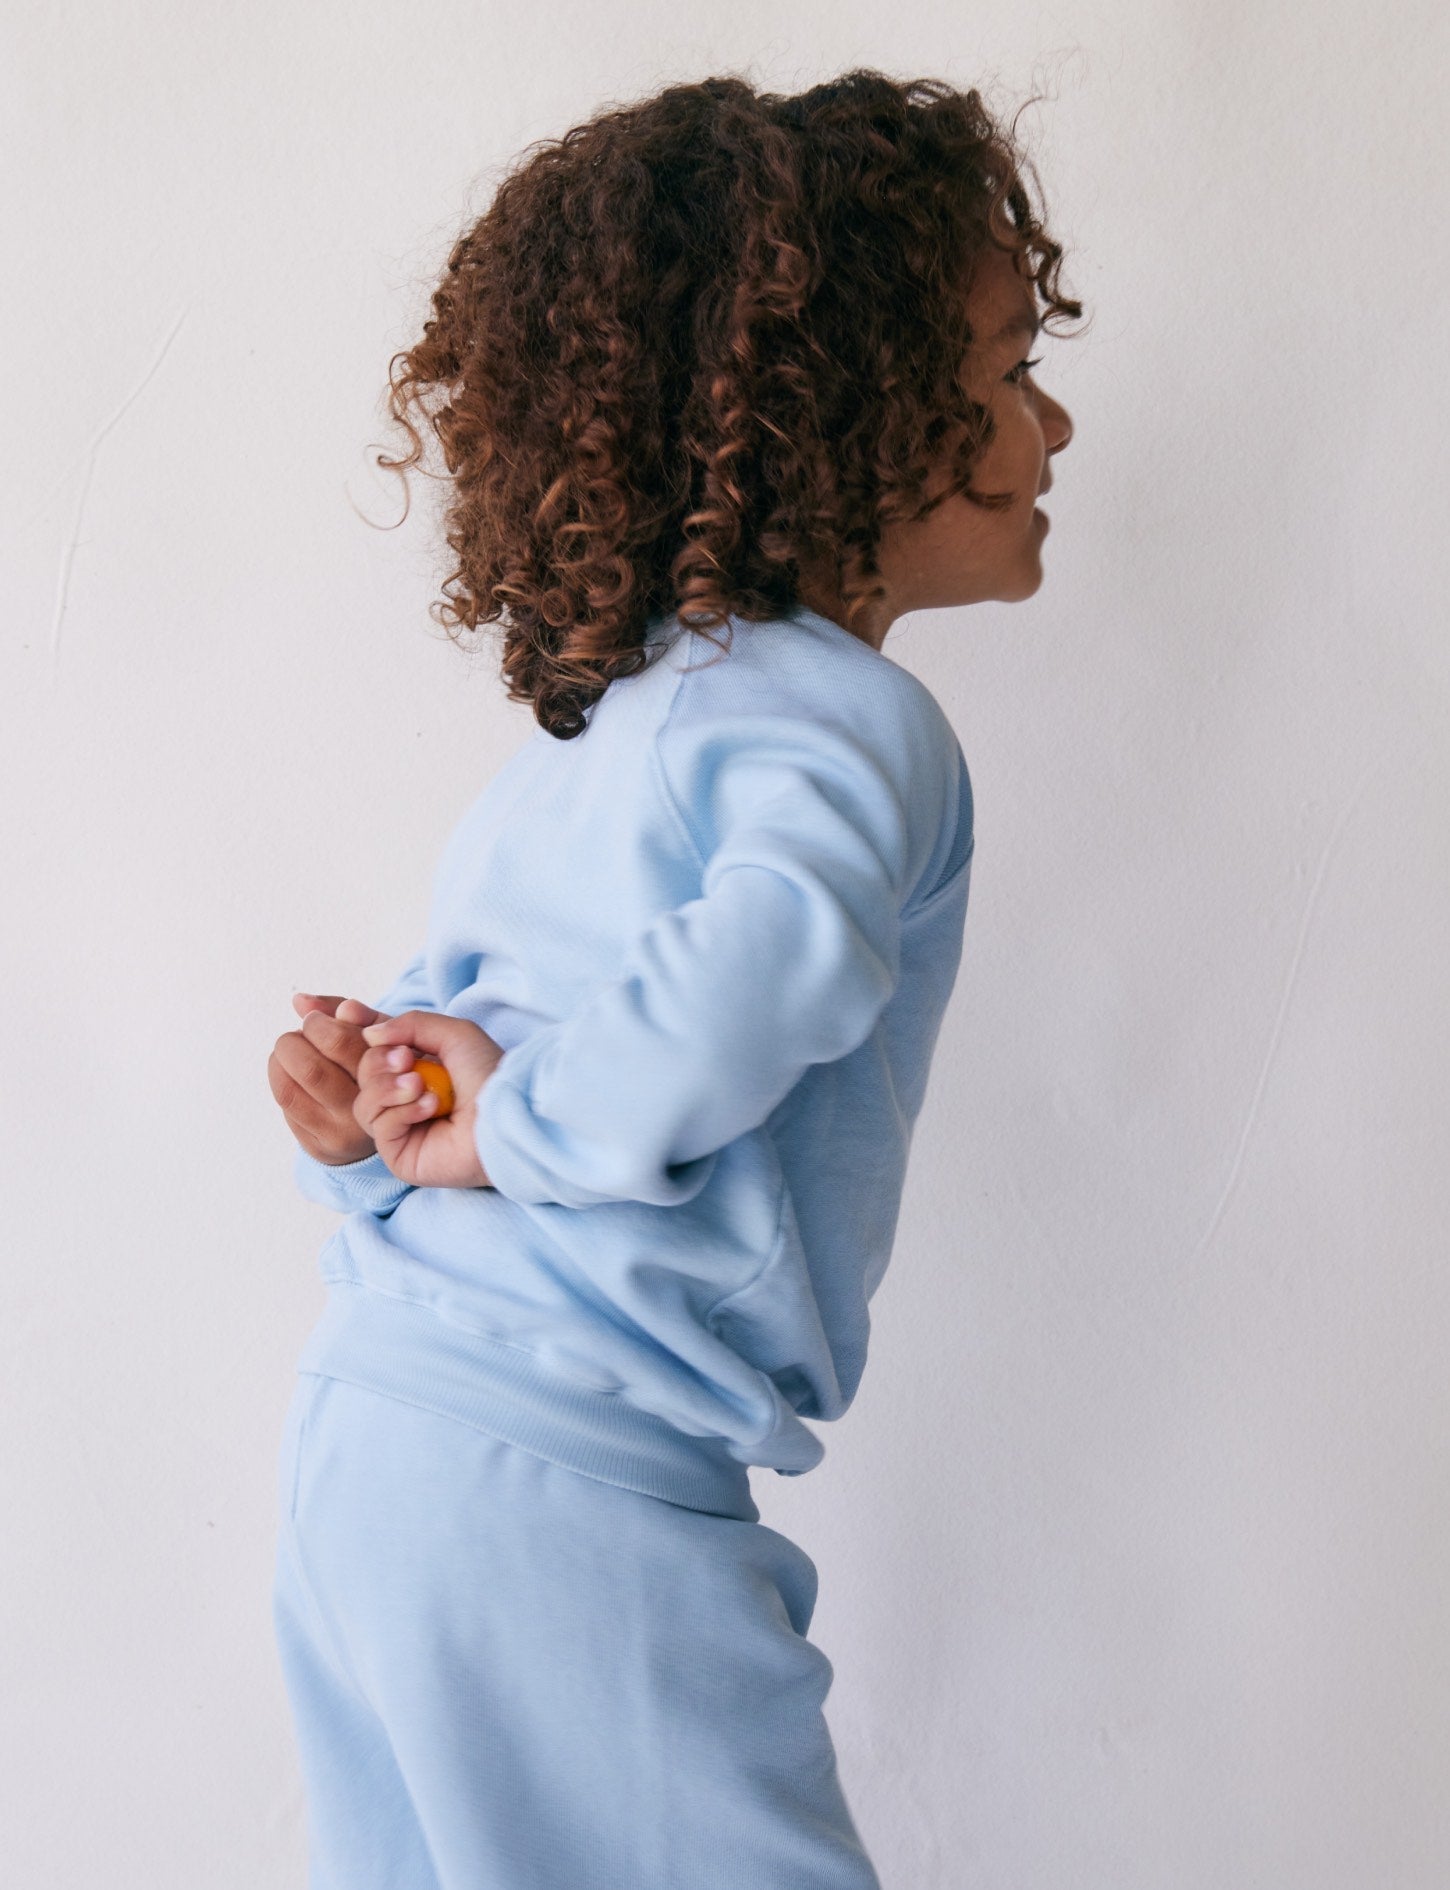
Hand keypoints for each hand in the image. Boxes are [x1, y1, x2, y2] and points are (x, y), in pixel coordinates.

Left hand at [269, 993, 392, 1165]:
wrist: (395, 1126)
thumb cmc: (389, 1071)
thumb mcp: (384, 1039)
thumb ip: (351, 1015)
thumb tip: (300, 1001)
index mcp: (388, 1077)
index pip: (341, 1043)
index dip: (318, 1023)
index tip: (315, 1018)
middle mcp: (366, 1112)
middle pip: (310, 1069)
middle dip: (292, 1042)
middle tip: (299, 1033)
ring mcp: (340, 1134)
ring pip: (289, 1090)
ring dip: (281, 1061)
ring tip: (293, 1051)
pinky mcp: (320, 1148)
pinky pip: (287, 1109)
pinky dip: (283, 1081)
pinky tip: (295, 1074)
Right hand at [356, 1010, 504, 1188]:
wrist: (506, 1117)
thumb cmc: (489, 1076)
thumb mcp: (454, 1034)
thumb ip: (410, 1024)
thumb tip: (370, 1035)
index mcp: (419, 1067)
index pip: (376, 1048)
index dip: (360, 1030)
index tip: (347, 1010)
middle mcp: (407, 1097)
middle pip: (363, 1073)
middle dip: (379, 1061)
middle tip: (407, 1059)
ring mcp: (402, 1127)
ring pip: (364, 1100)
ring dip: (387, 1087)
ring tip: (420, 1084)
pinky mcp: (400, 1154)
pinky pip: (378, 1126)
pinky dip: (401, 1111)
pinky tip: (431, 1107)